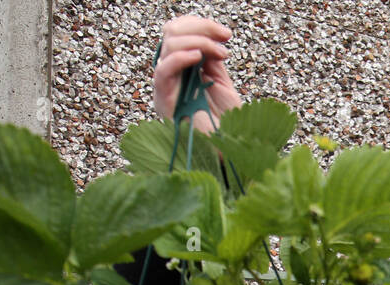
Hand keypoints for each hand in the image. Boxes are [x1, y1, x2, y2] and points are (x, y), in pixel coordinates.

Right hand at [154, 15, 242, 131]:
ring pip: (169, 44)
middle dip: (201, 27)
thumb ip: (212, 60)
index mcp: (183, 68)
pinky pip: (164, 70)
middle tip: (225, 36)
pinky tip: (198, 56)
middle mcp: (171, 74)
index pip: (181, 32)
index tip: (226, 34)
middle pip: (173, 32)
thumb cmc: (225, 126)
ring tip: (220, 53)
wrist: (224, 154)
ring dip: (198, 41)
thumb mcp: (221, 84)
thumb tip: (210, 39)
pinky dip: (180, 57)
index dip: (201, 25)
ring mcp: (166, 85)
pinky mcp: (164, 100)